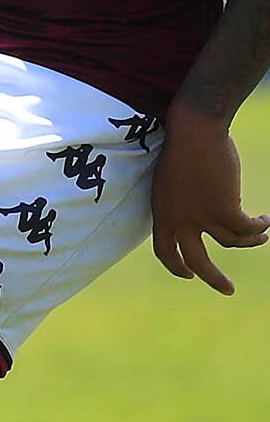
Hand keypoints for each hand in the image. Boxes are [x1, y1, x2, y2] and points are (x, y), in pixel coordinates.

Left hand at [151, 108, 261, 294]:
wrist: (193, 132)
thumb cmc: (182, 148)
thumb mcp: (172, 180)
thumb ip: (182, 201)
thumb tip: (202, 214)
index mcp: (162, 212)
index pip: (164, 249)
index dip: (175, 265)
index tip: (187, 274)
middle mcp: (180, 220)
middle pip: (196, 260)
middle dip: (213, 278)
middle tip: (228, 290)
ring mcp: (202, 216)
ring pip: (232, 243)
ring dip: (251, 240)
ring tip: (262, 235)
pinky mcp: (225, 209)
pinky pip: (247, 228)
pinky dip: (259, 226)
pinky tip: (267, 220)